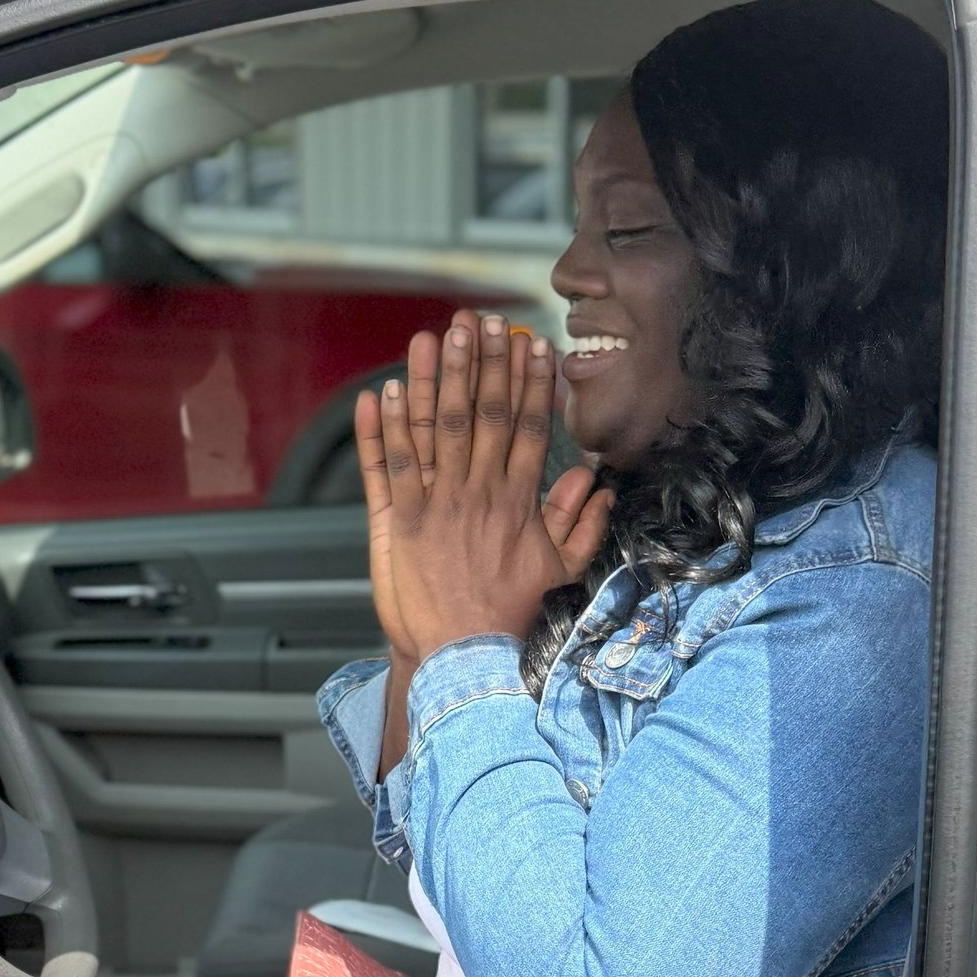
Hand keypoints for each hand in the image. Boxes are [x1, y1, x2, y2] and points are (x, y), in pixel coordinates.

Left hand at [356, 310, 612, 674]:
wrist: (466, 655)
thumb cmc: (511, 615)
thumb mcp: (562, 572)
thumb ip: (580, 523)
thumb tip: (595, 482)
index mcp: (518, 500)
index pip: (528, 426)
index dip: (530, 383)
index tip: (531, 346)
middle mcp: (479, 493)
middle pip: (483, 414)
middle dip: (483, 363)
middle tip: (482, 321)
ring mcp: (438, 505)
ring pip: (435, 428)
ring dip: (434, 378)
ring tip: (435, 336)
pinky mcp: (401, 522)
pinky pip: (392, 465)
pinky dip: (384, 428)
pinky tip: (381, 391)